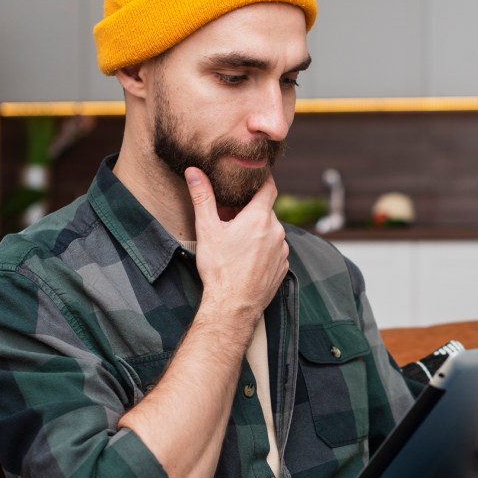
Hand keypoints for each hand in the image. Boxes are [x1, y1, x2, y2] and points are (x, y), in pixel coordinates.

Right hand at [185, 167, 288, 322]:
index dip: (262, 180)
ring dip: (257, 231)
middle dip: (249, 211)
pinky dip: (263, 249)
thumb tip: (194, 172)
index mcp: (260, 217)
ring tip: (236, 241)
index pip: (269, 186)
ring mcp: (282, 251)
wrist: (233, 306)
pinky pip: (274, 250)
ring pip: (271, 231)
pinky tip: (246, 258)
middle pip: (266, 211)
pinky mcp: (283, 267)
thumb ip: (202, 196)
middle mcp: (277, 231)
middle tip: (230, 218)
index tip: (253, 178)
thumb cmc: (219, 268)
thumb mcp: (207, 229)